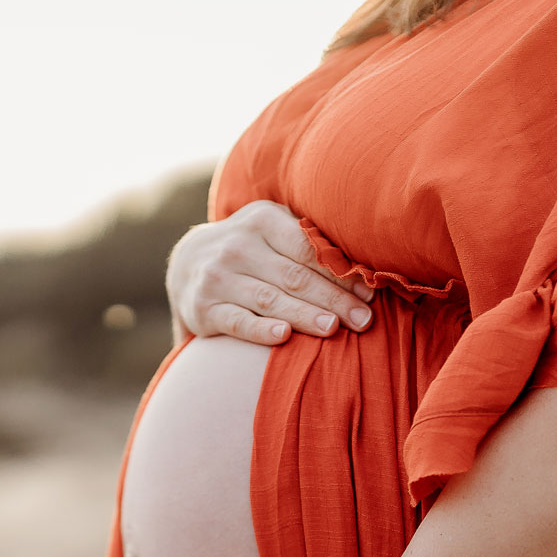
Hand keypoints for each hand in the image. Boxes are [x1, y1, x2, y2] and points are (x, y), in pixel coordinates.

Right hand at [167, 200, 374, 346]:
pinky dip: (260, 330)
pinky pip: (237, 321)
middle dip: (333, 300)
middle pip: (294, 276)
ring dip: (305, 315)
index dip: (341, 272)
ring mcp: (218, 278)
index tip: (369, 293)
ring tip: (334, 329)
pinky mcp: (203, 309)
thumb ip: (308, 238)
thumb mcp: (272, 228)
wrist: (187, 264)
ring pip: (269, 300)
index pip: (308, 248)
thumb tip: (366, 262)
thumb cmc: (251, 247)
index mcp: (262, 220)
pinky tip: (284, 336)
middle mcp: (237, 246)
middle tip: (364, 320)